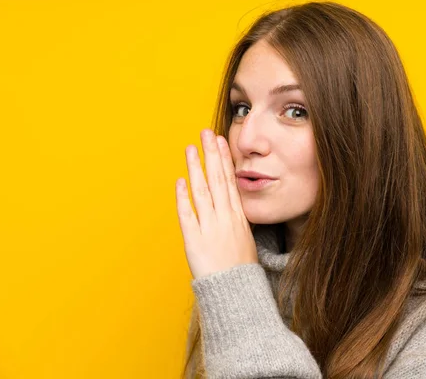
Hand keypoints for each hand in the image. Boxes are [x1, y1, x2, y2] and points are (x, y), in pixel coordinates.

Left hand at [175, 129, 257, 278]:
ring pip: (202, 192)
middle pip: (217, 180)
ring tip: (191, 149)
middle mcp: (225, 218)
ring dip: (196, 169)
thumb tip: (229, 205)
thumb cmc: (241, 269)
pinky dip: (183, 198)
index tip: (221, 142)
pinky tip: (180, 182)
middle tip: (206, 133)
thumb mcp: (245, 239)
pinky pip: (188, 215)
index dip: (224, 160)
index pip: (230, 181)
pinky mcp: (194, 241)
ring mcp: (210, 228)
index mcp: (238, 217)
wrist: (236, 292)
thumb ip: (235, 221)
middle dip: (211, 155)